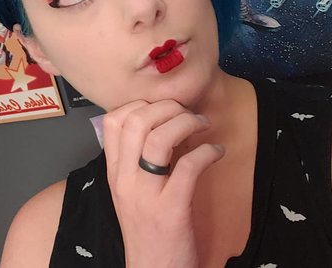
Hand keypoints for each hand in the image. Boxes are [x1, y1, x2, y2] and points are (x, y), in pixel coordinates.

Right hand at [103, 100, 224, 267]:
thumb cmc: (147, 229)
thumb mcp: (131, 191)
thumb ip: (137, 159)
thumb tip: (162, 123)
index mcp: (115, 173)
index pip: (114, 121)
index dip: (141, 103)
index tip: (164, 108)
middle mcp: (125, 180)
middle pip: (137, 122)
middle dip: (167, 107)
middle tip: (187, 113)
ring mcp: (146, 196)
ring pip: (160, 138)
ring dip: (187, 123)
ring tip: (203, 125)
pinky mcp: (171, 211)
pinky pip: (189, 166)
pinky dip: (207, 151)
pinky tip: (217, 151)